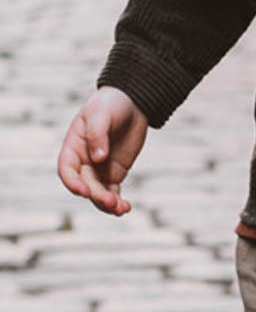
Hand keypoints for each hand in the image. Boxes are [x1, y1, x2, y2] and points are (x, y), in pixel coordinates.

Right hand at [57, 87, 148, 216]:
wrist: (132, 102)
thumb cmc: (110, 105)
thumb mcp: (101, 114)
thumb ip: (97, 135)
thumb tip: (98, 158)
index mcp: (73, 147)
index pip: (67, 170)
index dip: (72, 183)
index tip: (83, 192)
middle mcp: (83, 162)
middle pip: (86, 184)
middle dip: (96, 195)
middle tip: (111, 202)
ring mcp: (99, 169)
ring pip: (98, 193)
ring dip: (107, 204)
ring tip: (121, 209)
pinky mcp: (114, 173)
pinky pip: (113, 192)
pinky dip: (118, 202)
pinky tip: (126, 208)